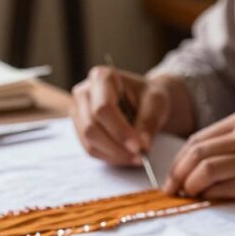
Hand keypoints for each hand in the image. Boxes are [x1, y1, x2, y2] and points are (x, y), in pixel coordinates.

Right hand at [71, 67, 185, 165]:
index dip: (120, 131)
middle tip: (139, 157)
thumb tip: (142, 146)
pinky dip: (109, 157)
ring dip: (114, 155)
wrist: (143, 102)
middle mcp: (84, 92)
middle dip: (116, 147)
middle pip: (92, 127)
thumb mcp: (156, 103)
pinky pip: (90, 149)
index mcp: (102, 77)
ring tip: (136, 157)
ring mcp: (78, 112)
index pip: (103, 109)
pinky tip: (126, 156)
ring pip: (89, 142)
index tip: (138, 147)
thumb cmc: (148, 97)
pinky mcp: (80, 129)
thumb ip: (148, 122)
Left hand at [164, 108, 234, 199]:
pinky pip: (226, 187)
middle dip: (177, 174)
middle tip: (170, 190)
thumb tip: (197, 166)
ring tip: (188, 196)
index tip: (172, 176)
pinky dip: (210, 194)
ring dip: (190, 186)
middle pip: (196, 153)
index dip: (179, 160)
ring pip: (206, 170)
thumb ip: (234, 141)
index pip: (198, 139)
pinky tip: (208, 199)